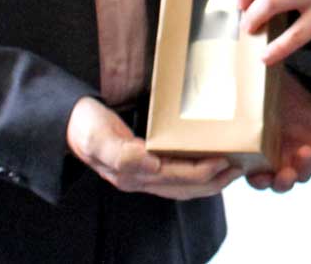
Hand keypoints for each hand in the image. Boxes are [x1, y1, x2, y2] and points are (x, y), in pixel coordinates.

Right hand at [66, 98, 239, 199]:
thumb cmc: (85, 127)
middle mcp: (140, 179)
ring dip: (209, 180)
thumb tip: (149, 162)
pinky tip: (207, 162)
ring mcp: (142, 176)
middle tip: (240, 165)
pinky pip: (175, 176)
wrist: (70, 124)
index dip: (202, 172)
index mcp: (133, 173)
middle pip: (184, 186)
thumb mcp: (98, 137)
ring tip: (232, 167)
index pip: (176, 178)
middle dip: (214, 179)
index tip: (225, 160)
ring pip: (182, 185)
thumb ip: (120, 153)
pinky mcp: (144, 167)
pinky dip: (195, 172)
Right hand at [247, 71, 310, 192]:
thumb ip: (237, 100)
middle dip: (284, 181)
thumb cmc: (266, 85)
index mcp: (261, 153)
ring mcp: (304, 151)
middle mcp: (282, 157)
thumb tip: (214, 93)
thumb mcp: (250, 92)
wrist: (290, 75)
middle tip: (286, 173)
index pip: (258, 178)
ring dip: (305, 167)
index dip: (259, 181)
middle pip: (282, 182)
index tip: (261, 176)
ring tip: (306, 152)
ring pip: (305, 173)